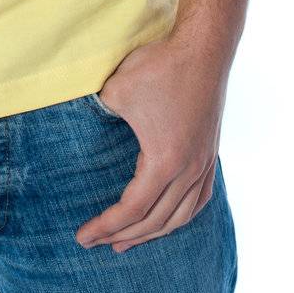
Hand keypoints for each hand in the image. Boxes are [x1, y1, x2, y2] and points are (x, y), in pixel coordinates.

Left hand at [75, 32, 227, 253]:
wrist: (203, 48)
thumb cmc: (159, 67)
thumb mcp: (116, 91)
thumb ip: (98, 115)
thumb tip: (83, 124)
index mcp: (163, 162)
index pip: (131, 210)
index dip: (105, 226)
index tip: (82, 236)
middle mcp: (188, 171)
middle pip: (155, 220)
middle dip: (124, 236)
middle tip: (97, 244)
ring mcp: (203, 163)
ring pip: (180, 215)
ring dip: (153, 232)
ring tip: (128, 241)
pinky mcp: (210, 153)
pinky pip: (199, 199)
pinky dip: (181, 216)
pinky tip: (170, 218)